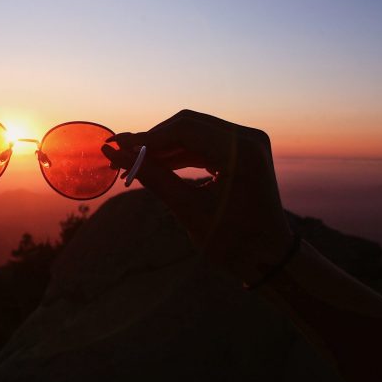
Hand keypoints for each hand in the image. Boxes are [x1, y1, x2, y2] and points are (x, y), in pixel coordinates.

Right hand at [103, 109, 292, 281]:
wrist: (268, 257)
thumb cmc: (232, 240)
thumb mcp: (187, 209)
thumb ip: (151, 176)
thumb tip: (114, 154)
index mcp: (241, 152)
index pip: (185, 130)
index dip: (147, 138)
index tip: (116, 147)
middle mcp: (248, 138)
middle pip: (188, 125)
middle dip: (153, 140)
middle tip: (121, 154)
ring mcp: (248, 142)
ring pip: (193, 131)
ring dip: (164, 146)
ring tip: (134, 162)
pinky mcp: (243, 149)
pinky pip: (204, 142)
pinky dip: (179, 153)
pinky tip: (156, 165)